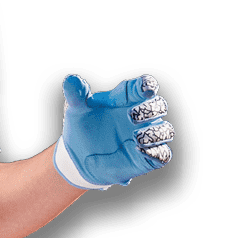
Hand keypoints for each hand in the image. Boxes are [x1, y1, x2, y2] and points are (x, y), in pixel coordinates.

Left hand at [54, 74, 174, 188]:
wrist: (78, 155)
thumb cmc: (81, 125)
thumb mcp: (75, 109)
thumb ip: (76, 95)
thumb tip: (71, 80)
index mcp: (128, 98)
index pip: (144, 86)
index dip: (147, 85)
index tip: (145, 89)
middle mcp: (142, 115)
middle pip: (159, 106)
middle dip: (150, 109)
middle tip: (131, 116)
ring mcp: (146, 136)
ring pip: (166, 131)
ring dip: (155, 132)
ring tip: (136, 137)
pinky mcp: (148, 158)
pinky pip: (163, 155)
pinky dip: (156, 152)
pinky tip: (139, 150)